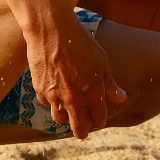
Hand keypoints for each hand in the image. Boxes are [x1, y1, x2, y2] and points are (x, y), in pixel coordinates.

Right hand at [25, 10, 126, 139]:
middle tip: (82, 128)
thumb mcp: (101, 61)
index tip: (97, 118)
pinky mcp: (39, 90)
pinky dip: (51, 100)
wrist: (51, 30)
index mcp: (93, 93)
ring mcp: (55, 96)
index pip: (98, 120)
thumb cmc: (80, 42)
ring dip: (65, 116)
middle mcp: (74, 99)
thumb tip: (120, 98)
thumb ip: (109, 84)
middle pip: (78, 129)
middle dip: (82, 130)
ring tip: (68, 107)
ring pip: (60, 119)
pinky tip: (55, 88)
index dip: (99, 121)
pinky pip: (46, 103)